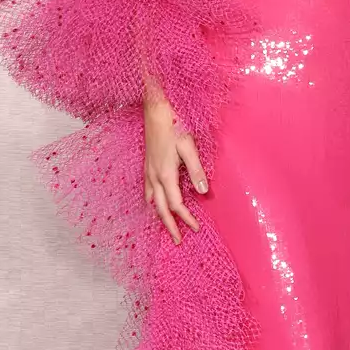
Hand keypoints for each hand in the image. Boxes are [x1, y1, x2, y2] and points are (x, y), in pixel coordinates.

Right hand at [143, 95, 208, 243]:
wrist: (155, 109)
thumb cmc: (174, 124)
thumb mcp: (189, 147)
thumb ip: (196, 170)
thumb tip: (203, 191)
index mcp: (165, 174)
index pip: (176, 204)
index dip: (186, 218)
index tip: (196, 228)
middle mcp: (153, 176)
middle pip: (160, 208)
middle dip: (170, 225)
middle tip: (178, 240)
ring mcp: (147, 171)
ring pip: (151, 201)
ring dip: (159, 215)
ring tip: (167, 226)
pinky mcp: (146, 165)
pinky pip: (147, 191)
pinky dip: (152, 202)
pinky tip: (154, 202)